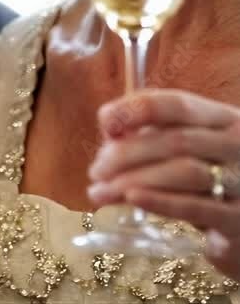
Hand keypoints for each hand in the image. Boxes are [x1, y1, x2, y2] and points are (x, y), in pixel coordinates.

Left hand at [88, 89, 239, 278]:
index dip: (138, 108)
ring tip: (101, 192)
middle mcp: (236, 144)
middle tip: (96, 170)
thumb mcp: (192, 150)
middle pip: (175, 139)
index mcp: (223, 119)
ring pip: (183, 171)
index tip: (105, 120)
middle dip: (127, 153)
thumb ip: (157, 135)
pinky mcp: (239, 218)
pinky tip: (132, 200)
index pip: (178, 104)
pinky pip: (196, 207)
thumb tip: (110, 127)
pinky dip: (160, 201)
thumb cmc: (215, 182)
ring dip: (135, 180)